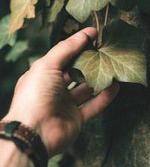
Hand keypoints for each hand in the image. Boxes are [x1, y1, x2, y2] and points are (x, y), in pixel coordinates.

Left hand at [3, 28, 118, 155]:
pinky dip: (105, 97)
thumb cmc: (35, 95)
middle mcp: (54, 89)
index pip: (63, 56)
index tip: (94, 35)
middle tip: (104, 51)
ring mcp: (65, 104)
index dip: (77, 45)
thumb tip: (85, 34)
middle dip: (89, 62)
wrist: (34, 132)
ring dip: (98, 80)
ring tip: (111, 68)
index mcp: (43, 75)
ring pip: (86, 90)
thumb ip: (66, 48)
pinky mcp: (76, 119)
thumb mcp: (47, 65)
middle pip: (75, 73)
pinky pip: (93, 106)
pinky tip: (115, 86)